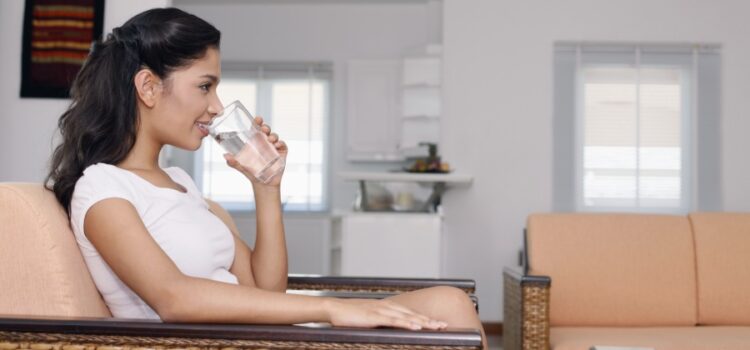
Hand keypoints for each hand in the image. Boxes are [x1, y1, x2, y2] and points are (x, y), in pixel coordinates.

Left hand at [223, 116, 287, 187]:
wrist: (263, 183)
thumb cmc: (252, 172)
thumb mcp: (241, 166)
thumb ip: (234, 162)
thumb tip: (225, 155)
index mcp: (255, 141)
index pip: (256, 128)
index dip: (257, 122)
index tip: (257, 119)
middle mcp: (265, 142)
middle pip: (266, 130)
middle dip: (266, 127)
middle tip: (263, 129)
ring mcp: (274, 147)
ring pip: (275, 136)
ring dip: (273, 135)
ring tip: (270, 140)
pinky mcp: (281, 153)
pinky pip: (283, 145)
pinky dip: (280, 144)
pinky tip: (277, 146)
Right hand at [325, 298, 447, 330]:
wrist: (335, 308)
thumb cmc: (351, 316)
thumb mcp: (370, 319)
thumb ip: (383, 322)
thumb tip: (393, 329)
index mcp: (388, 308)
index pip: (411, 313)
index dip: (426, 318)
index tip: (438, 323)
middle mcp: (388, 307)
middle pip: (413, 314)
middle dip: (429, 319)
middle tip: (445, 325)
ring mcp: (382, 311)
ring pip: (407, 316)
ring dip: (423, 321)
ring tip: (436, 326)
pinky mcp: (374, 316)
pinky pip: (393, 320)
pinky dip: (406, 322)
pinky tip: (416, 325)